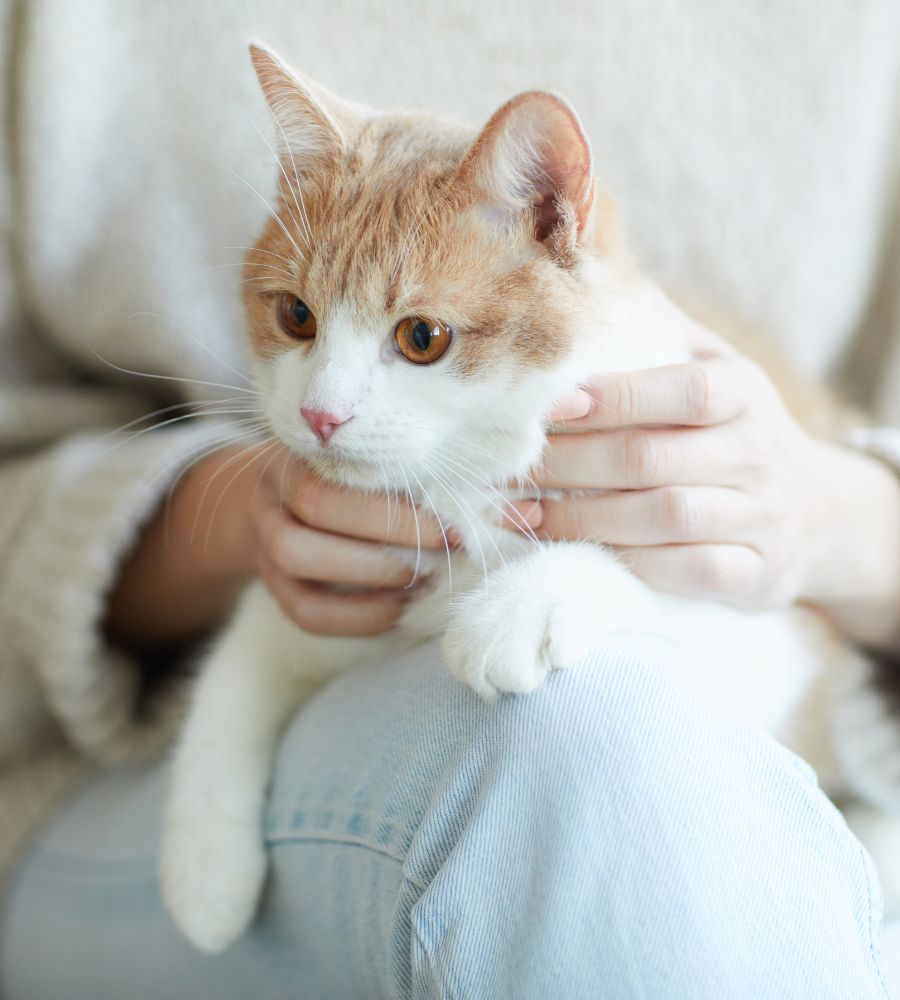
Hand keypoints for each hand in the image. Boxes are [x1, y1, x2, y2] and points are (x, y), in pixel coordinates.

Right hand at [106, 443, 448, 645]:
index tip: (460, 521)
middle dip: (392, 530)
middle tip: (448, 547)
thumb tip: (527, 511)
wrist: (279, 499)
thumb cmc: (357, 479)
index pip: (348, 462)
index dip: (405, 499)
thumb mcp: (386, 464)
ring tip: (419, 578)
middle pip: (317, 504)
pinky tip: (396, 610)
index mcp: (312, 445)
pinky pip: (303, 610)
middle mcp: (276, 485)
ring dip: (367, 571)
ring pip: (295, 554)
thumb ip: (439, 478)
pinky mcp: (268, 583)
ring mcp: (263, 534)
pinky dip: (354, 617)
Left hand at [517, 294, 899, 643]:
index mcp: (744, 393)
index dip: (615, 398)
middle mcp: (757, 453)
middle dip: (571, 465)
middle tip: (510, 469)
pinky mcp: (757, 575)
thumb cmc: (737, 430)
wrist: (817, 513)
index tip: (549, 407)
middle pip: (653, 460)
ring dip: (582, 519)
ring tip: (523, 514)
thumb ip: (660, 331)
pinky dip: (627, 564)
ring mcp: (761, 518)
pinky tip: (576, 554)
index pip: (682, 391)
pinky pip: (687, 573)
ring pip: (664, 519)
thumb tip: (586, 281)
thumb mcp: (717, 369)